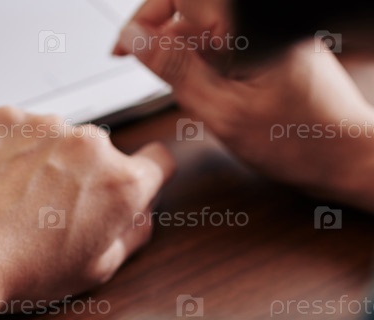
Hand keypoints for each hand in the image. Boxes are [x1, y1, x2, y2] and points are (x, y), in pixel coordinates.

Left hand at [0, 107, 174, 319]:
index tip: (127, 184)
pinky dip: (12, 149)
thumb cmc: (21, 268)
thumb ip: (132, 235)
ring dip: (47, 160)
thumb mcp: (96, 270)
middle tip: (53, 211)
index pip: (159, 160)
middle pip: (101, 153)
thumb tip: (140, 215)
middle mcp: (90, 144)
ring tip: (17, 200)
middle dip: (85, 176)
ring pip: (58, 139)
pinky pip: (20, 128)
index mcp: (121, 183)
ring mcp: (46, 125)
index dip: (146, 176)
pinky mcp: (6, 118)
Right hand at [115, 0, 373, 210]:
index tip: (125, 47)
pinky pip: (224, 40)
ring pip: (205, 26)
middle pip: (191, 9)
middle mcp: (260, 21)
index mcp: (250, 27)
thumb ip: (174, 69)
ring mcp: (267, 30)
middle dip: (159, 36)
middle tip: (140, 67)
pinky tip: (205, 90)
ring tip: (183, 92)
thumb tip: (134, 40)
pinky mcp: (270, 42)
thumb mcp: (220, 110)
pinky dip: (204, 62)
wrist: (343, 156)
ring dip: (182, 53)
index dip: (145, 17)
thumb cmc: (296, 141)